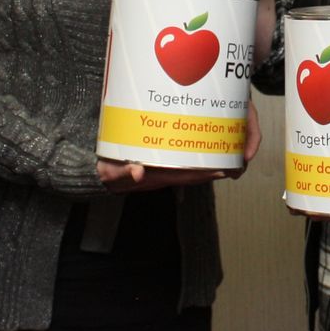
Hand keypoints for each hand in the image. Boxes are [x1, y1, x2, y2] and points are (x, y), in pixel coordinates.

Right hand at [96, 158, 218, 191]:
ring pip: (188, 170)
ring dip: (205, 166)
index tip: (220, 169)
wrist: (98, 174)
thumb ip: (123, 170)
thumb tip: (138, 173)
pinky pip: (179, 165)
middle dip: (211, 170)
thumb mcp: (110, 170)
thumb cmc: (105, 170)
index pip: (184, 176)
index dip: (203, 173)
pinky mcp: (158, 167)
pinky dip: (192, 160)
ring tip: (223, 156)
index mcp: (154, 177)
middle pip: (192, 175)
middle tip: (231, 162)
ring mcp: (161, 173)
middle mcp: (161, 177)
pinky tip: (200, 153)